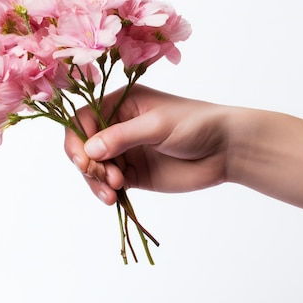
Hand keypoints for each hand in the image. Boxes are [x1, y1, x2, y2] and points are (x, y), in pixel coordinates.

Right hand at [64, 85, 230, 204]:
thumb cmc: (195, 124)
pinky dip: (106, 192)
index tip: (83, 160)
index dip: (77, 140)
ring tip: (113, 191)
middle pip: (84, 146)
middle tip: (106, 178)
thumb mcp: (157, 125)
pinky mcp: (134, 174)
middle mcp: (118, 126)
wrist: (225, 149)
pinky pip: (109, 184)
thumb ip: (122, 137)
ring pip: (94, 168)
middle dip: (88, 165)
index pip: (83, 119)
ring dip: (96, 181)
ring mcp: (125, 151)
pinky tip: (113, 198)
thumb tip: (88, 151)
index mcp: (121, 104)